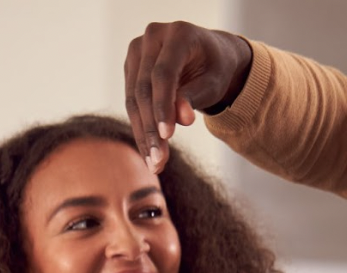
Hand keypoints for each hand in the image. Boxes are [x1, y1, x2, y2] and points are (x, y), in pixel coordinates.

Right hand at [123, 21, 253, 171]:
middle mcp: (152, 37)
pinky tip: (148, 152)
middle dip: (150, 128)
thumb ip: (196, 97)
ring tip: (153, 164)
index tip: (167, 137)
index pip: (163, 74)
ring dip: (143, 134)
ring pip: (133, 99)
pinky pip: (131, 103)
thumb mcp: (213, 82)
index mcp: (178, 34)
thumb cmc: (215, 68)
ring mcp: (137, 52)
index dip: (163, 106)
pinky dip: (140, 129)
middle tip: (158, 161)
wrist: (208, 56)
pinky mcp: (131, 68)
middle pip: (144, 89)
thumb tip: (182, 118)